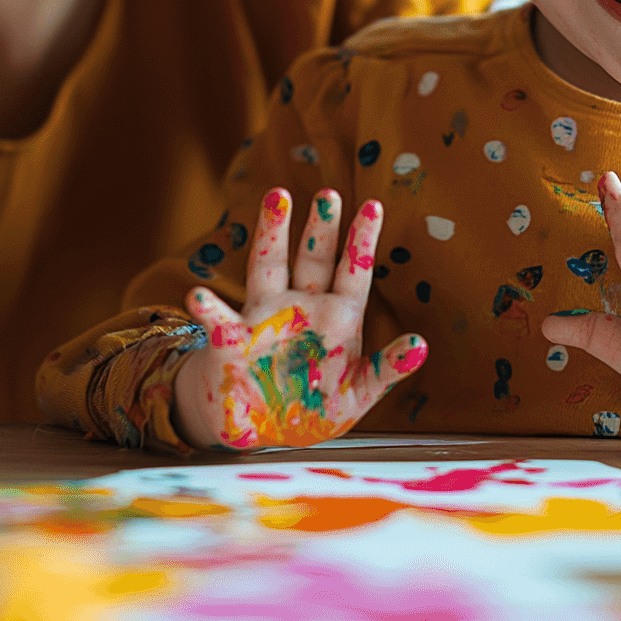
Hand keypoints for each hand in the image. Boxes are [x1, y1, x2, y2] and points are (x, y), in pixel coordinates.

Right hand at [172, 187, 426, 450]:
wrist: (262, 428)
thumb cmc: (314, 405)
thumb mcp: (358, 392)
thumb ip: (386, 369)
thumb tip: (422, 344)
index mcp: (337, 318)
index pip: (353, 272)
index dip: (362, 240)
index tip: (374, 205)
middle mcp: (301, 307)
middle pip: (313, 258)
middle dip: (321, 226)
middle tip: (329, 192)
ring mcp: (265, 318)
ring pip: (269, 266)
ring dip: (273, 232)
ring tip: (277, 197)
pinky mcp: (232, 342)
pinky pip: (219, 323)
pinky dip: (209, 310)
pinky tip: (199, 297)